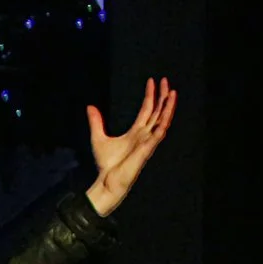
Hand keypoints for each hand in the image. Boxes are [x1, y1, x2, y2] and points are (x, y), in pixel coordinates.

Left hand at [84, 77, 178, 217]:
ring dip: (168, 108)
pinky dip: (162, 125)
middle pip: (158, 112)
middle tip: (166, 81)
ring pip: (162, 121)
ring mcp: (147, 142)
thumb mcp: (98, 138)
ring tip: (172, 93)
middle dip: (163, 97)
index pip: (147, 110)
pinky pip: (158, 135)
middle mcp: (144, 136)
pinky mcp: (146, 150)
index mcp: (136, 132)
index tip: (152, 81)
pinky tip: (166, 114)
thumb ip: (96, 122)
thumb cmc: (106, 165)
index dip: (150, 95)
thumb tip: (90, 106)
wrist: (107, 182)